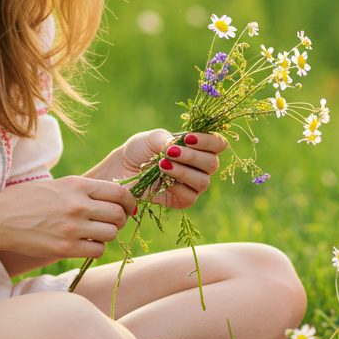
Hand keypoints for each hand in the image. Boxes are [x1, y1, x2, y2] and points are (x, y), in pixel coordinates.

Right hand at [0, 176, 136, 259]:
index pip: (119, 192)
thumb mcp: (57, 185)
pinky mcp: (66, 248)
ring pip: (111, 234)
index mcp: (77, 185)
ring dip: (107, 235)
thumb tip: (111, 198)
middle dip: (119, 219)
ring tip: (93, 234)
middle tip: (110, 223)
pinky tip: (84, 244)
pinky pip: (97, 250)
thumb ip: (83, 190)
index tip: (128, 207)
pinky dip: (95, 249)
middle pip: (119, 214)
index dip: (129, 201)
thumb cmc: (25, 200)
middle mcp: (78, 205)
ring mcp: (73, 228)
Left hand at [111, 129, 227, 208]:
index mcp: (197, 148)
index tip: (188, 138)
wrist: (121, 168)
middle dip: (192, 156)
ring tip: (162, 165)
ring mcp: (191, 185)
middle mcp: (199, 166)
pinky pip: (189, 197)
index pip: (217, 144)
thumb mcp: (152, 138)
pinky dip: (177, 187)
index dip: (208, 141)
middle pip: (212, 164)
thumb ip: (167, 139)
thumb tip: (177, 146)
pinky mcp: (181, 200)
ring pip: (203, 182)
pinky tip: (163, 179)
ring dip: (184, 171)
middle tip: (170, 152)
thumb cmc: (139, 150)